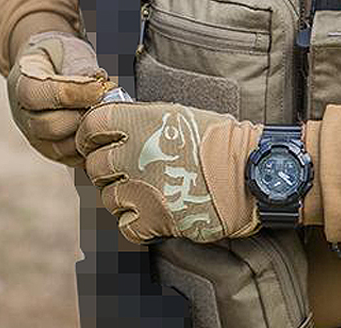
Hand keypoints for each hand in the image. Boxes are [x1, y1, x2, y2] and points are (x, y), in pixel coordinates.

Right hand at [6, 31, 117, 166]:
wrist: (50, 66)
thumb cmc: (61, 55)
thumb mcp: (67, 50)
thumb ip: (79, 65)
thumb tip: (97, 80)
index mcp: (21, 84)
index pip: (39, 95)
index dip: (73, 93)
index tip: (100, 87)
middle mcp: (23, 115)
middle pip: (50, 126)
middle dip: (83, 114)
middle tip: (106, 101)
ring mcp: (35, 136)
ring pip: (62, 147)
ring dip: (88, 131)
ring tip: (105, 112)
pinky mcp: (53, 151)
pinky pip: (72, 158)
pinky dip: (90, 146)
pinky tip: (103, 127)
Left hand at [75, 102, 263, 243]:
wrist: (248, 173)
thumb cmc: (219, 141)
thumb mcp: (178, 115)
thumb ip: (141, 120)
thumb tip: (113, 126)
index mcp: (141, 122)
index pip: (92, 125)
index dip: (91, 135)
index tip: (97, 142)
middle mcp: (136, 152)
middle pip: (96, 165)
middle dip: (108, 170)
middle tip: (128, 170)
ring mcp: (141, 187)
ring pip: (108, 197)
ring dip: (123, 196)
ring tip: (150, 190)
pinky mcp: (152, 218)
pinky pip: (125, 225)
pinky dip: (137, 223)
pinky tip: (157, 210)